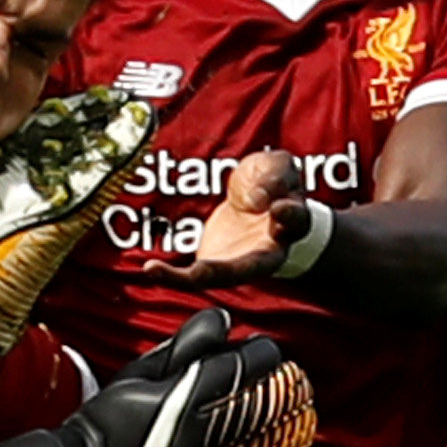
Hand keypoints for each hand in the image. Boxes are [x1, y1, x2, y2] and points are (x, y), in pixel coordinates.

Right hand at [0, 326, 314, 446]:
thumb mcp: (140, 371)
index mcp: (183, 396)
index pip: (248, 366)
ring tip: (291, 407)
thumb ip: (186, 345)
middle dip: (285, 382)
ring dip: (291, 418)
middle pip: (270, 400)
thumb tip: (226, 320)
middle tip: (284, 376)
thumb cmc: (111, 419)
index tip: (262, 352)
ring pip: (279, 441)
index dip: (264, 354)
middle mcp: (202, 433)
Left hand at [140, 150, 312, 288]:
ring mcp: (241, 263)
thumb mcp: (278, 167)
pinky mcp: (217, 263)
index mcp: (292, 222)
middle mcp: (269, 251)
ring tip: (156, 271)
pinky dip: (172, 275)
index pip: (296, 221)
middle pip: (251, 268)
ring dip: (188, 279)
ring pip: (217, 277)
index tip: (277, 207)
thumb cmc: (272, 184)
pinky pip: (194, 276)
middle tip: (200, 271)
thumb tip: (258, 199)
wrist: (261, 202)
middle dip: (224, 271)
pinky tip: (150, 269)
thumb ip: (273, 175)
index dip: (288, 214)